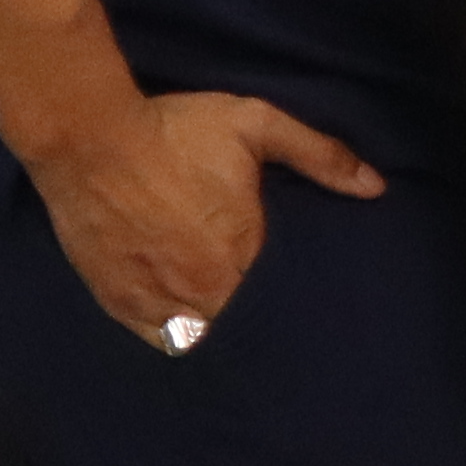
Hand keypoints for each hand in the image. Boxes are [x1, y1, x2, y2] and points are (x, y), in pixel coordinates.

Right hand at [30, 91, 381, 345]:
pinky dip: (173, 333)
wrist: (89, 140)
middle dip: (256, 319)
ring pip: (199, 338)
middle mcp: (200, 290)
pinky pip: (155, 338)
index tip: (299, 293)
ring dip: (216, 329)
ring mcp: (154, 301)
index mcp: (242, 253)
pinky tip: (188, 321)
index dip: (291, 297)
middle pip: (240, 324)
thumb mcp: (258, 127)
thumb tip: (375, 187)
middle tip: (266, 307)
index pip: (280, 297)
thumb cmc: (176, 131)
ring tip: (230, 318)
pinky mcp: (116, 302)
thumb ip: (321, 156)